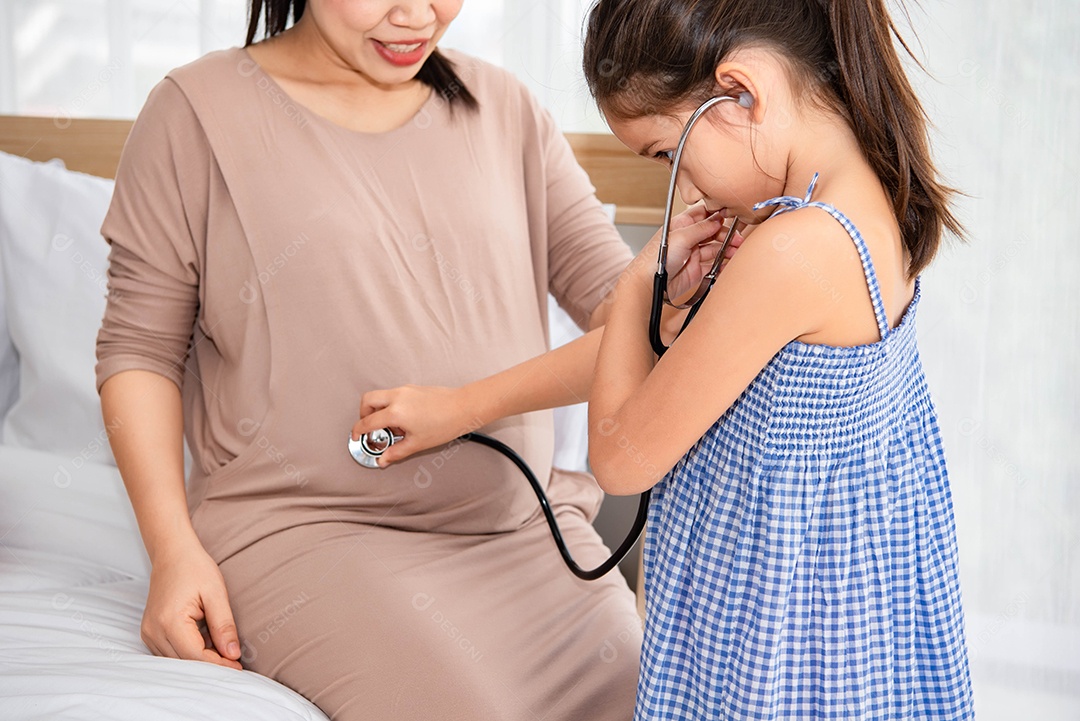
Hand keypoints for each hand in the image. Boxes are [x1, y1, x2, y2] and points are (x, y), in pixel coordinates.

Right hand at [141, 538, 241, 669]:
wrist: (173, 553)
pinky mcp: (150, 632)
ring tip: (222, 649)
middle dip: (211, 664)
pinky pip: (171, 652)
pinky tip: (207, 642)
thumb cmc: (195, 568)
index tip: (239, 667)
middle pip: (185, 662)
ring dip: (200, 660)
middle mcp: (154, 631)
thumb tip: (233, 654)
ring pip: (177, 660)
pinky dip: (189, 652)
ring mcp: (149, 633)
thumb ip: (223, 625)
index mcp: (169, 621)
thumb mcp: (216, 593)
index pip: (195, 656)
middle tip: (235, 662)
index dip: (219, 664)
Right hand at [351, 385, 474, 465]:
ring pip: (380, 395)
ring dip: (378, 409)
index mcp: (395, 412)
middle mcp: (397, 397)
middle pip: (367, 400)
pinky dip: (390, 405)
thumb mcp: (417, 443)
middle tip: (370, 428)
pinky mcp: (412, 388)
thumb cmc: (445, 424)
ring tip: (391, 426)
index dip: (358, 431)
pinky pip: (393, 394)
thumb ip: (396, 452)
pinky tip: (403, 419)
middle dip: (363, 414)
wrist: (464, 407)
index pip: (367, 421)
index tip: (357, 437)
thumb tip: (383, 460)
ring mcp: (405, 390)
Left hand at [644, 206, 745, 301]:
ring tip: (736, 251)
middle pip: (712, 232)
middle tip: (737, 238)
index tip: (731, 216)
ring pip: (715, 248)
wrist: (649, 284)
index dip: (717, 215)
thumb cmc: (655, 259)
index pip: (703, 215)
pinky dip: (723, 264)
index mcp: (681, 225)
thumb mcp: (680, 237)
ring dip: (727, 249)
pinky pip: (714, 266)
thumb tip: (718, 219)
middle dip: (726, 234)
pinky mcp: (696, 271)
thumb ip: (701, 227)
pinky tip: (729, 263)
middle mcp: (688, 239)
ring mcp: (693, 255)